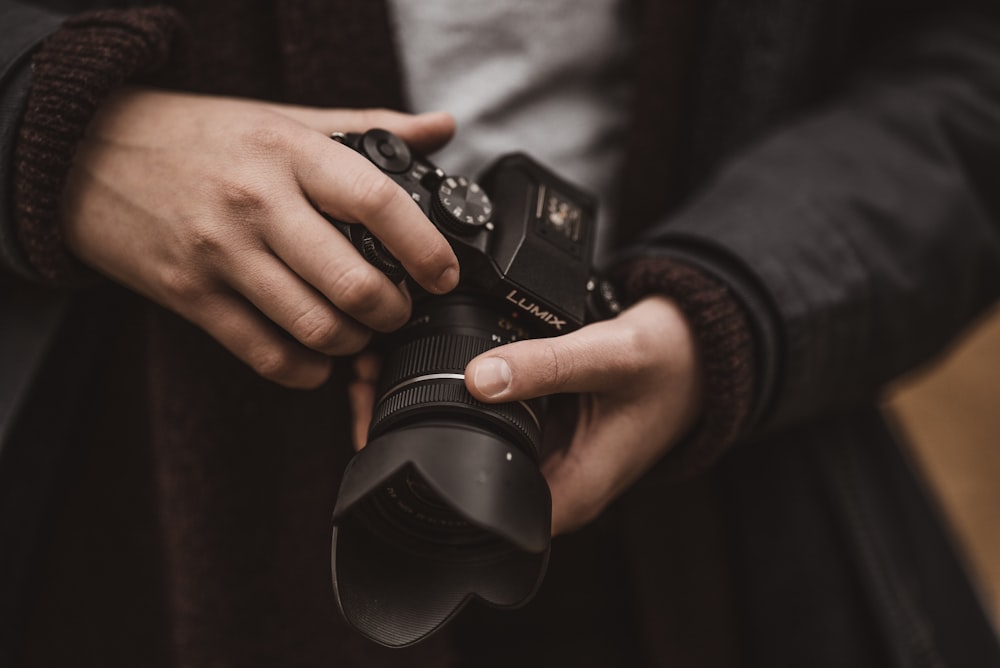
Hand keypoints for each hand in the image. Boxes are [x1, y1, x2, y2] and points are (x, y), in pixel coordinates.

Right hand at [60, 87, 458, 387]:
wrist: (88, 154)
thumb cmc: (202, 138)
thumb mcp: (283, 118)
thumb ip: (367, 128)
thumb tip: (442, 128)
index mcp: (289, 152)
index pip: (376, 202)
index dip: (423, 249)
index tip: (443, 274)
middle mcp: (256, 203)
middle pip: (352, 284)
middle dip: (393, 311)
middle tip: (400, 308)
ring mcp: (220, 254)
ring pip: (314, 328)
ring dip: (353, 344)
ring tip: (360, 331)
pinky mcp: (191, 296)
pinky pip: (266, 355)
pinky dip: (307, 370)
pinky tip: (318, 356)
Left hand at [464, 296, 702, 534]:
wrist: (697, 347)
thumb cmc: (669, 363)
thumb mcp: (607, 356)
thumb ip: (544, 366)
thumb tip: (480, 378)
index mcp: (579, 491)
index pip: (499, 519)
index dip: (467, 486)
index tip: (452, 439)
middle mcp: (569, 487)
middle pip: (492, 482)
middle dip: (472, 443)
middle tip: (469, 396)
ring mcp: (563, 464)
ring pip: (501, 454)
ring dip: (492, 422)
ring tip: (504, 383)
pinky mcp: (559, 440)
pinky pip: (517, 431)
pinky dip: (509, 406)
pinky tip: (517, 380)